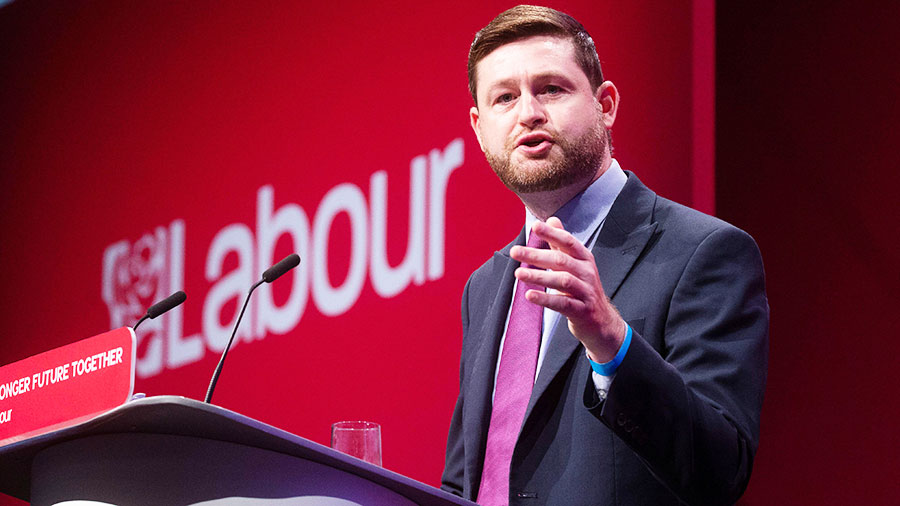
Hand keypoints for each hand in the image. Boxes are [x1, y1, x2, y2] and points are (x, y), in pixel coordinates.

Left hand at [510, 217, 625, 361]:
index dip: (552, 234)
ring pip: (562, 280)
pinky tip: (530, 295)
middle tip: (515, 252)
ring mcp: (586, 292)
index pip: (568, 242)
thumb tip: (552, 220)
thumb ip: (562, 244)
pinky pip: (562, 303)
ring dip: (539, 276)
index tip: (534, 226)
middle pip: (561, 260)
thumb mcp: (576, 264)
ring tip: (519, 273)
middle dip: (537, 255)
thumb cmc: (584, 289)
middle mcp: (587, 272)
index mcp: (584, 259)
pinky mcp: (582, 310)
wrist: (601, 321)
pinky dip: (545, 299)